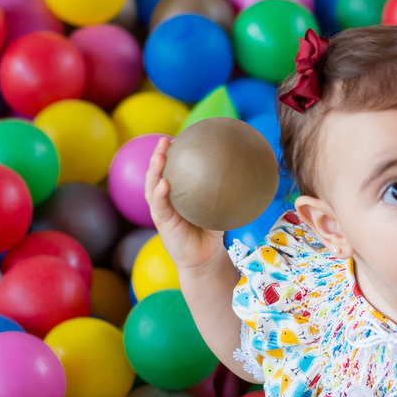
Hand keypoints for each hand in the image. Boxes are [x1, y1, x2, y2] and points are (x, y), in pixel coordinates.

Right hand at [144, 136, 225, 273]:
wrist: (204, 257)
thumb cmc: (210, 231)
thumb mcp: (216, 208)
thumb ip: (222, 192)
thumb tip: (244, 173)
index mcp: (176, 195)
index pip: (170, 171)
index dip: (170, 155)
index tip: (176, 138)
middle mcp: (165, 200)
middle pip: (157, 174)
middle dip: (158, 156)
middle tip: (164, 141)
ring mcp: (162, 210)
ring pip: (152, 186)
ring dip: (154, 170)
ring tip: (159, 156)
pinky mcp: (163, 222)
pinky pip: (159, 205)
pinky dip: (159, 193)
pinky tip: (164, 183)